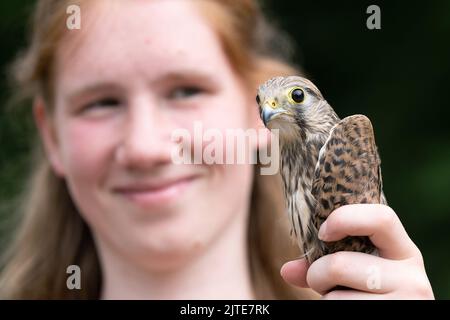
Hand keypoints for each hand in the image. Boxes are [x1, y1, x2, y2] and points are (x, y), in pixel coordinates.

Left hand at [280, 204, 433, 298]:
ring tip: (340, 299)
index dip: (345, 219)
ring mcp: (406, 303)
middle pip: (340, 264)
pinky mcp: (394, 317)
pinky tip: (346, 309)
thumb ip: (324, 263)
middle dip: (317, 274)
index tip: (323, 233)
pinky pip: (340, 310)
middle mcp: (412, 277)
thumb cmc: (369, 294)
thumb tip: (287, 270)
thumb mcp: (356, 273)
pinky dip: (330, 310)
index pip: (382, 218)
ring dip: (325, 298)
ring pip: (335, 297)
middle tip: (322, 282)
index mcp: (404, 252)